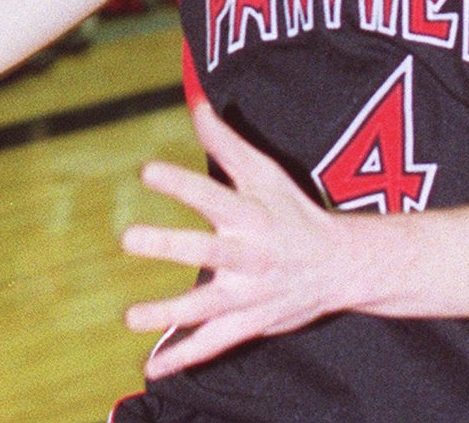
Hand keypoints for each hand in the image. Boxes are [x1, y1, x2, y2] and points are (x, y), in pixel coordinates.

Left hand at [121, 103, 344, 378]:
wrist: (340, 266)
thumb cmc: (293, 210)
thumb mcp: (265, 172)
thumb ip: (225, 140)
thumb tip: (194, 100)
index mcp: (252, 215)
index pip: (212, 195)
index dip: (181, 183)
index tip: (147, 170)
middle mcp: (250, 256)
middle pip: (206, 252)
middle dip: (169, 247)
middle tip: (129, 239)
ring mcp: (249, 295)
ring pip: (204, 308)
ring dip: (167, 314)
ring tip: (129, 318)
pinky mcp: (248, 323)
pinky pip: (213, 345)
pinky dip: (183, 358)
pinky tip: (150, 367)